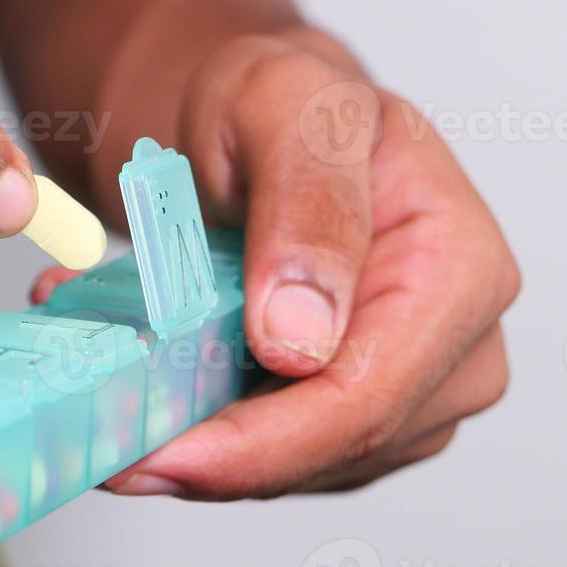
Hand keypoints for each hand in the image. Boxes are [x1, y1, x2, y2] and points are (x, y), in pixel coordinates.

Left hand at [35, 31, 518, 497]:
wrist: (253, 120)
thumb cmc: (277, 102)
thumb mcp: (284, 107)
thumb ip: (306, 206)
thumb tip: (301, 339)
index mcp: (461, 266)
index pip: (370, 395)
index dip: (263, 445)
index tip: (161, 454)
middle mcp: (458, 342)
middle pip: (340, 447)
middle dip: (219, 460)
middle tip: (104, 449)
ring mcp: (415, 385)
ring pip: (305, 465)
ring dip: (202, 449)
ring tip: (107, 399)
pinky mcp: (359, 409)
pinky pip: (282, 453)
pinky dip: (206, 434)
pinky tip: (144, 393)